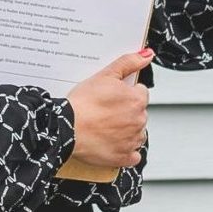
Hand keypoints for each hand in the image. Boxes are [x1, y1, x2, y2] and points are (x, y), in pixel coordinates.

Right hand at [66, 49, 151, 168]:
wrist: (66, 129)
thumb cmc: (82, 103)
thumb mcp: (104, 75)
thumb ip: (128, 62)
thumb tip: (147, 54)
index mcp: (137, 100)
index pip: (140, 93)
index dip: (125, 94)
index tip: (112, 98)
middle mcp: (139, 121)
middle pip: (139, 114)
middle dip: (126, 112)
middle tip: (105, 112)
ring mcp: (132, 141)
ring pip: (137, 133)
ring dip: (126, 131)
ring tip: (105, 127)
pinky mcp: (123, 157)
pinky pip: (133, 155)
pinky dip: (126, 151)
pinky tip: (112, 144)